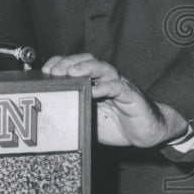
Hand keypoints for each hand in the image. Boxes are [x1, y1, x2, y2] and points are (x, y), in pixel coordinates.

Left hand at [42, 53, 188, 146]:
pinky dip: (106, 87)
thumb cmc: (118, 124)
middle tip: (55, 70)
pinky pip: (119, 87)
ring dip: (86, 68)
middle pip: (87, 61)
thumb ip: (74, 114)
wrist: (148, 132)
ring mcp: (119, 86)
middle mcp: (106, 79)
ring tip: (73, 72)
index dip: (60, 63)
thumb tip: (52, 118)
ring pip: (103, 68)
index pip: (75, 65)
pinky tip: (95, 91)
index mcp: (94, 82)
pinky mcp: (132, 96)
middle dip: (69, 62)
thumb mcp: (89, 120)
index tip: (45, 70)